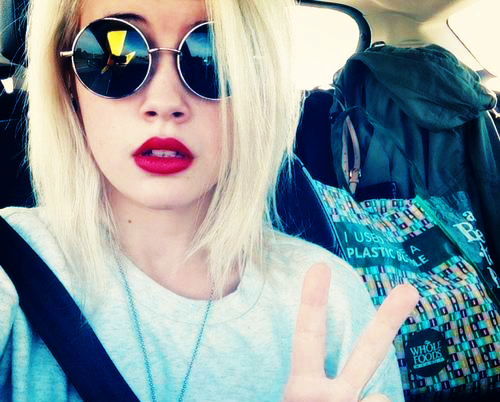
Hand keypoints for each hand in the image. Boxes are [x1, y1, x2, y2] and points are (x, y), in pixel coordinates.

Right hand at [283, 263, 418, 401]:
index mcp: (302, 389)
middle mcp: (330, 397)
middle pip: (368, 350)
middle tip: (410, 289)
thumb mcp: (297, 401)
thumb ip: (311, 388)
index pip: (307, 337)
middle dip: (389, 319)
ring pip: (378, 397)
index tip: (320, 267)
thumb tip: (363, 388)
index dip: (314, 301)